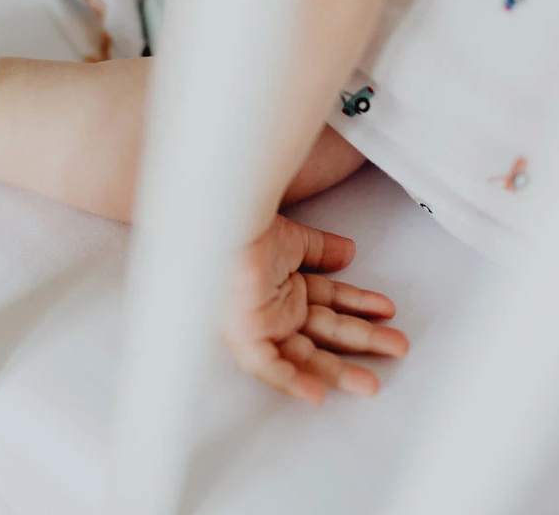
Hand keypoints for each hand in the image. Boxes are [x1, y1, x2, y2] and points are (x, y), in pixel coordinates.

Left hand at [223, 215, 408, 404]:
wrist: (222, 224)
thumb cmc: (244, 229)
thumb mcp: (292, 240)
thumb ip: (321, 249)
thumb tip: (349, 252)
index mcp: (283, 287)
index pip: (330, 302)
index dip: (360, 305)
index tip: (387, 310)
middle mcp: (273, 309)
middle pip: (324, 332)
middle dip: (363, 341)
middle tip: (397, 347)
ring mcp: (260, 324)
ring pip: (304, 355)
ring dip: (338, 370)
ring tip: (371, 383)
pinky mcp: (244, 335)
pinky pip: (268, 366)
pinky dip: (292, 380)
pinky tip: (317, 395)